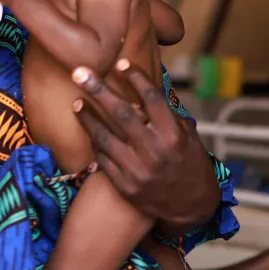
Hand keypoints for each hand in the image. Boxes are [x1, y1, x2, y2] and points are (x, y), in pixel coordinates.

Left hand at [72, 62, 218, 234]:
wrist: (192, 207)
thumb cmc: (190, 164)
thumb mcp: (188, 136)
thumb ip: (166, 115)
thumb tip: (142, 88)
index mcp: (173, 135)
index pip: (151, 99)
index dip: (135, 78)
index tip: (120, 62)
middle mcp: (155, 151)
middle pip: (121, 113)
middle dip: (98, 89)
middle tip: (79, 71)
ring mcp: (137, 170)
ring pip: (104, 137)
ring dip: (87, 117)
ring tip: (76, 101)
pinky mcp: (125, 185)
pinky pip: (102, 158)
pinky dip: (94, 141)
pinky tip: (88, 128)